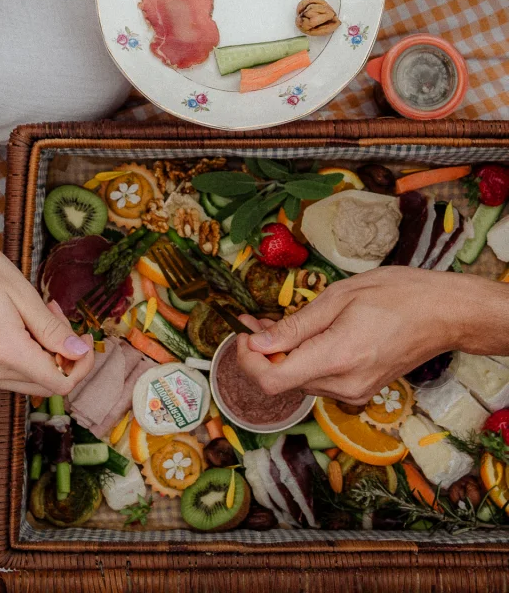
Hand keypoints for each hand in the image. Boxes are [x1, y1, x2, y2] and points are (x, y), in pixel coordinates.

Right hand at [0, 237, 94, 396]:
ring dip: (46, 353)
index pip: (59, 384)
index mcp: (6, 352)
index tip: (83, 336)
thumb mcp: (23, 293)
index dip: (81, 364)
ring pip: (31, 381)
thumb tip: (80, 352)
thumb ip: (53, 329)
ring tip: (38, 314)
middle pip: (47, 386)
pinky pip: (13, 374)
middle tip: (56, 314)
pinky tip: (22, 324)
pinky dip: (27, 355)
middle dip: (64, 355)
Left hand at [237, 267, 508, 402]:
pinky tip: (304, 336)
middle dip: (262, 352)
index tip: (242, 334)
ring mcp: (354, 392)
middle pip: (283, 381)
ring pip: (300, 380)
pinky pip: (320, 380)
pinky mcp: (362, 390)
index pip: (272, 381)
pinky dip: (305, 360)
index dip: (247, 361)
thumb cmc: (397, 294)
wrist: (445, 313)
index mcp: (336, 358)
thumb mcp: (339, 297)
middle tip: (254, 320)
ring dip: (283, 356)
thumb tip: (258, 342)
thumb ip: (296, 325)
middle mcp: (344, 385)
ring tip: (277, 322)